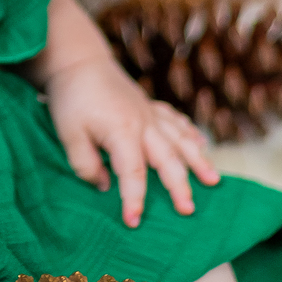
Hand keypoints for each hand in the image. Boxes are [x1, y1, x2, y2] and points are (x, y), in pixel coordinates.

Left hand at [42, 57, 219, 227]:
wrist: (78, 59)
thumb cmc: (71, 98)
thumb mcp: (68, 134)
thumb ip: (85, 164)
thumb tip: (104, 186)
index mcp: (122, 131)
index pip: (133, 173)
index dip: (134, 199)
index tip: (133, 221)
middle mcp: (143, 123)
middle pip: (168, 159)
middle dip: (179, 186)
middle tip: (189, 210)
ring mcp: (150, 113)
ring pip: (181, 139)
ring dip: (198, 160)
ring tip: (213, 181)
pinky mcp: (149, 105)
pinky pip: (175, 120)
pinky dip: (190, 133)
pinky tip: (200, 143)